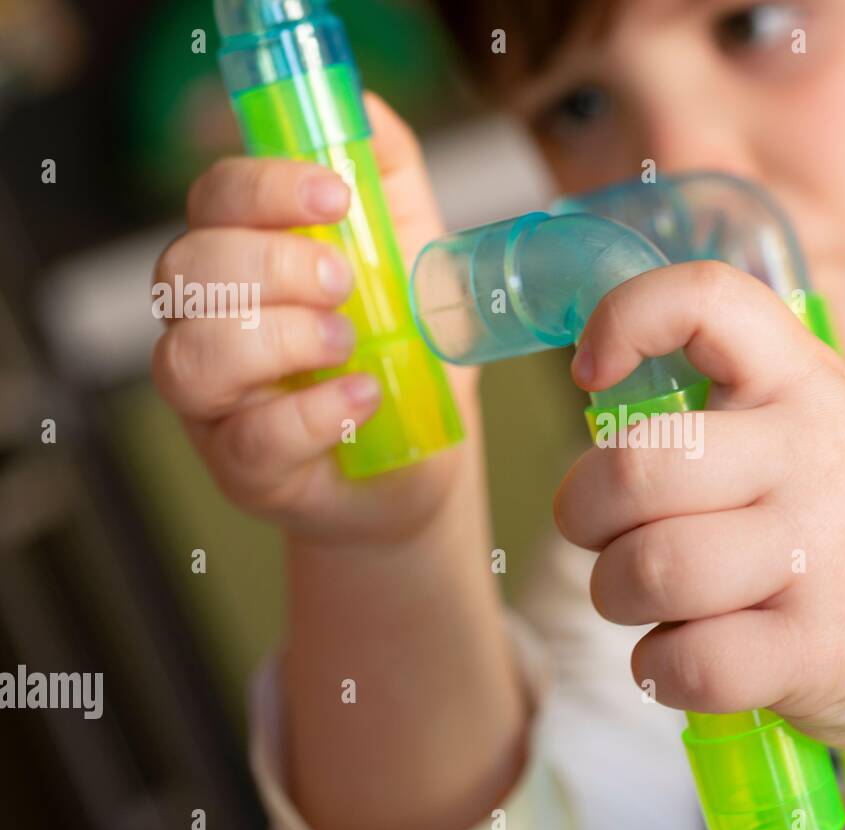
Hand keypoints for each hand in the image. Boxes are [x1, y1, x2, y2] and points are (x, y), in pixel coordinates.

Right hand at [151, 94, 476, 543]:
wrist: (426, 462)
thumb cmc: (408, 356)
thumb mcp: (417, 258)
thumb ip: (392, 181)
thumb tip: (366, 110)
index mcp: (244, 261)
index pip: (213, 201)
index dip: (262, 186)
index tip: (335, 194)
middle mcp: (210, 324)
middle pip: (184, 268)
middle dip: (269, 263)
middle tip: (345, 280)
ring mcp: (217, 403)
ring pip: (192, 354)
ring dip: (278, 336)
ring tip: (349, 343)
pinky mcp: (243, 470)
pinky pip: (248, 439)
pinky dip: (313, 414)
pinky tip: (364, 399)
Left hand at [553, 261, 844, 751]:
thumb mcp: (818, 420)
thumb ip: (727, 393)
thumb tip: (593, 386)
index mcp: (804, 382)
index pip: (705, 299)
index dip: (624, 319)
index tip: (591, 376)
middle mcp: (814, 456)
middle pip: (637, 467)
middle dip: (584, 510)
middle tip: (601, 532)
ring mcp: (820, 557)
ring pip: (649, 571)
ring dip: (616, 595)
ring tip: (647, 599)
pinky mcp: (816, 652)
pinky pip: (682, 663)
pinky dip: (656, 669)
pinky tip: (683, 655)